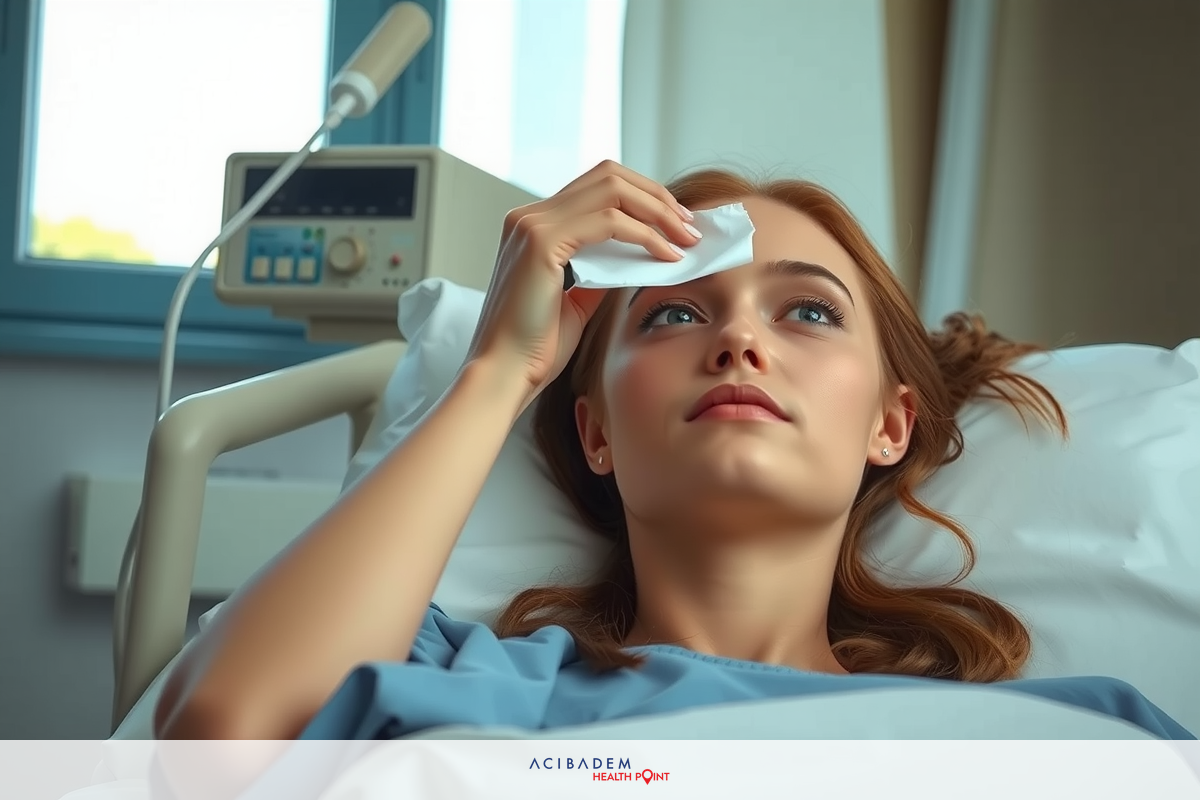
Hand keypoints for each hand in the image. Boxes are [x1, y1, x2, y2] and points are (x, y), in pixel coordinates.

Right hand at [465, 160, 699, 405]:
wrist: (504, 374)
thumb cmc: (535, 348)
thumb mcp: (577, 299)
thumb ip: (601, 271)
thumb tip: (639, 255)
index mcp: (533, 226)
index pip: (596, 187)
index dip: (643, 197)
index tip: (676, 224)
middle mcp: (528, 216)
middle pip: (608, 175)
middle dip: (657, 196)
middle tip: (690, 226)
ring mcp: (532, 224)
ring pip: (612, 190)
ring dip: (658, 211)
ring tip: (686, 238)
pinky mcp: (541, 242)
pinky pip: (609, 222)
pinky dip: (645, 235)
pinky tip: (667, 256)